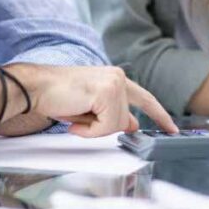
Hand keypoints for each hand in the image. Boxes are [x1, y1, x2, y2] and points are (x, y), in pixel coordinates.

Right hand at [7, 64, 177, 137]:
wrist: (36, 88)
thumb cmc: (57, 96)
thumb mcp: (91, 108)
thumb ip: (112, 113)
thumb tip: (132, 124)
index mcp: (115, 78)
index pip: (144, 98)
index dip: (159, 115)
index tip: (172, 128)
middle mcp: (118, 77)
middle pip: (125, 120)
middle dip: (103, 127)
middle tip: (79, 118)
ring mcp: (115, 84)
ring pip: (116, 125)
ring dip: (93, 128)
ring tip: (75, 115)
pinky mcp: (107, 93)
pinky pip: (106, 127)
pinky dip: (89, 130)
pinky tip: (75, 118)